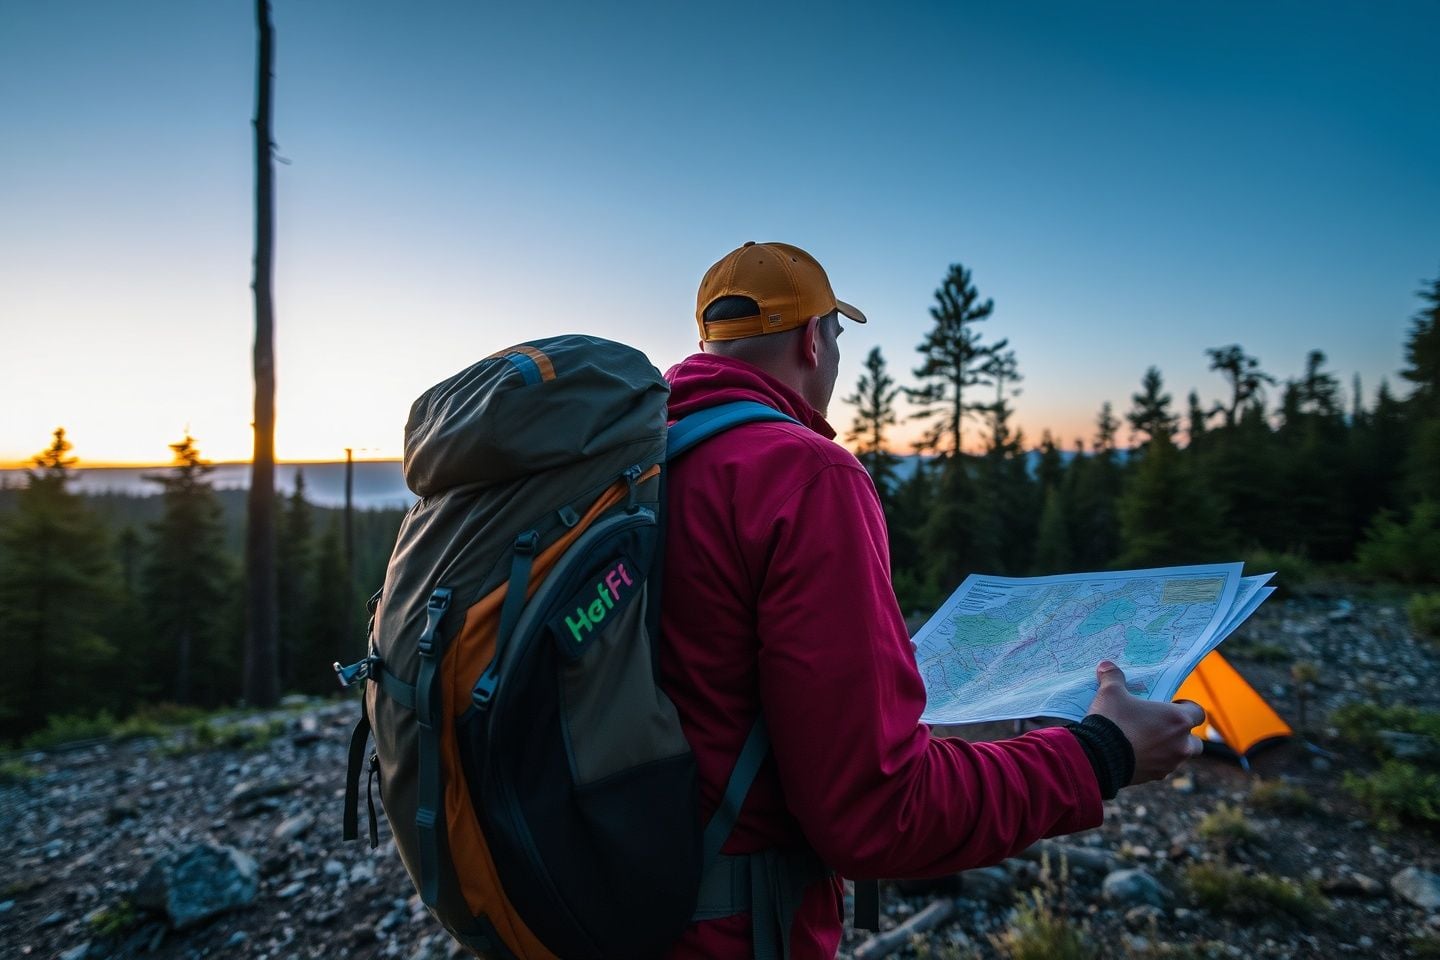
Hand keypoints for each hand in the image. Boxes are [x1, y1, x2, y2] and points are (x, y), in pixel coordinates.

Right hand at [1085, 660, 1205, 784]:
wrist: (1099, 757)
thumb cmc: (1112, 721)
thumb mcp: (1110, 693)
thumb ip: (1112, 677)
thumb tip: (1106, 665)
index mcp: (1177, 719)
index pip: (1198, 712)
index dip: (1187, 708)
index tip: (1172, 705)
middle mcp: (1181, 743)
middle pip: (1195, 741)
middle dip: (1183, 735)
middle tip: (1162, 727)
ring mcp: (1170, 762)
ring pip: (1179, 756)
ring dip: (1169, 749)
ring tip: (1146, 741)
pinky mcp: (1156, 776)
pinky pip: (1162, 768)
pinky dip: (1154, 762)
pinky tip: (1135, 754)